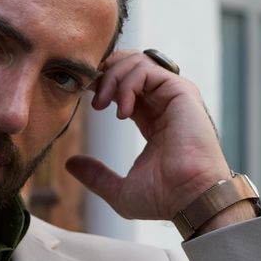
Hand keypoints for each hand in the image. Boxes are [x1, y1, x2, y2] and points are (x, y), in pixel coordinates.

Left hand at [65, 50, 233, 223]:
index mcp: (153, 121)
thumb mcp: (119, 189)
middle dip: (103, 74)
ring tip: (102, 105)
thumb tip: (70, 164)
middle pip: (129, 66)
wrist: (190, 198)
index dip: (101, 86)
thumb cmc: (164, 198)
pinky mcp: (180, 91)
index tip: (83, 97)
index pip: (124, 88)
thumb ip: (96, 175)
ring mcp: (174, 95)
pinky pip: (146, 69)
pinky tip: (121, 111)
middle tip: (87, 94)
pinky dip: (126, 84)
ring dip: (111, 78)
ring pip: (136, 62)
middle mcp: (165, 104)